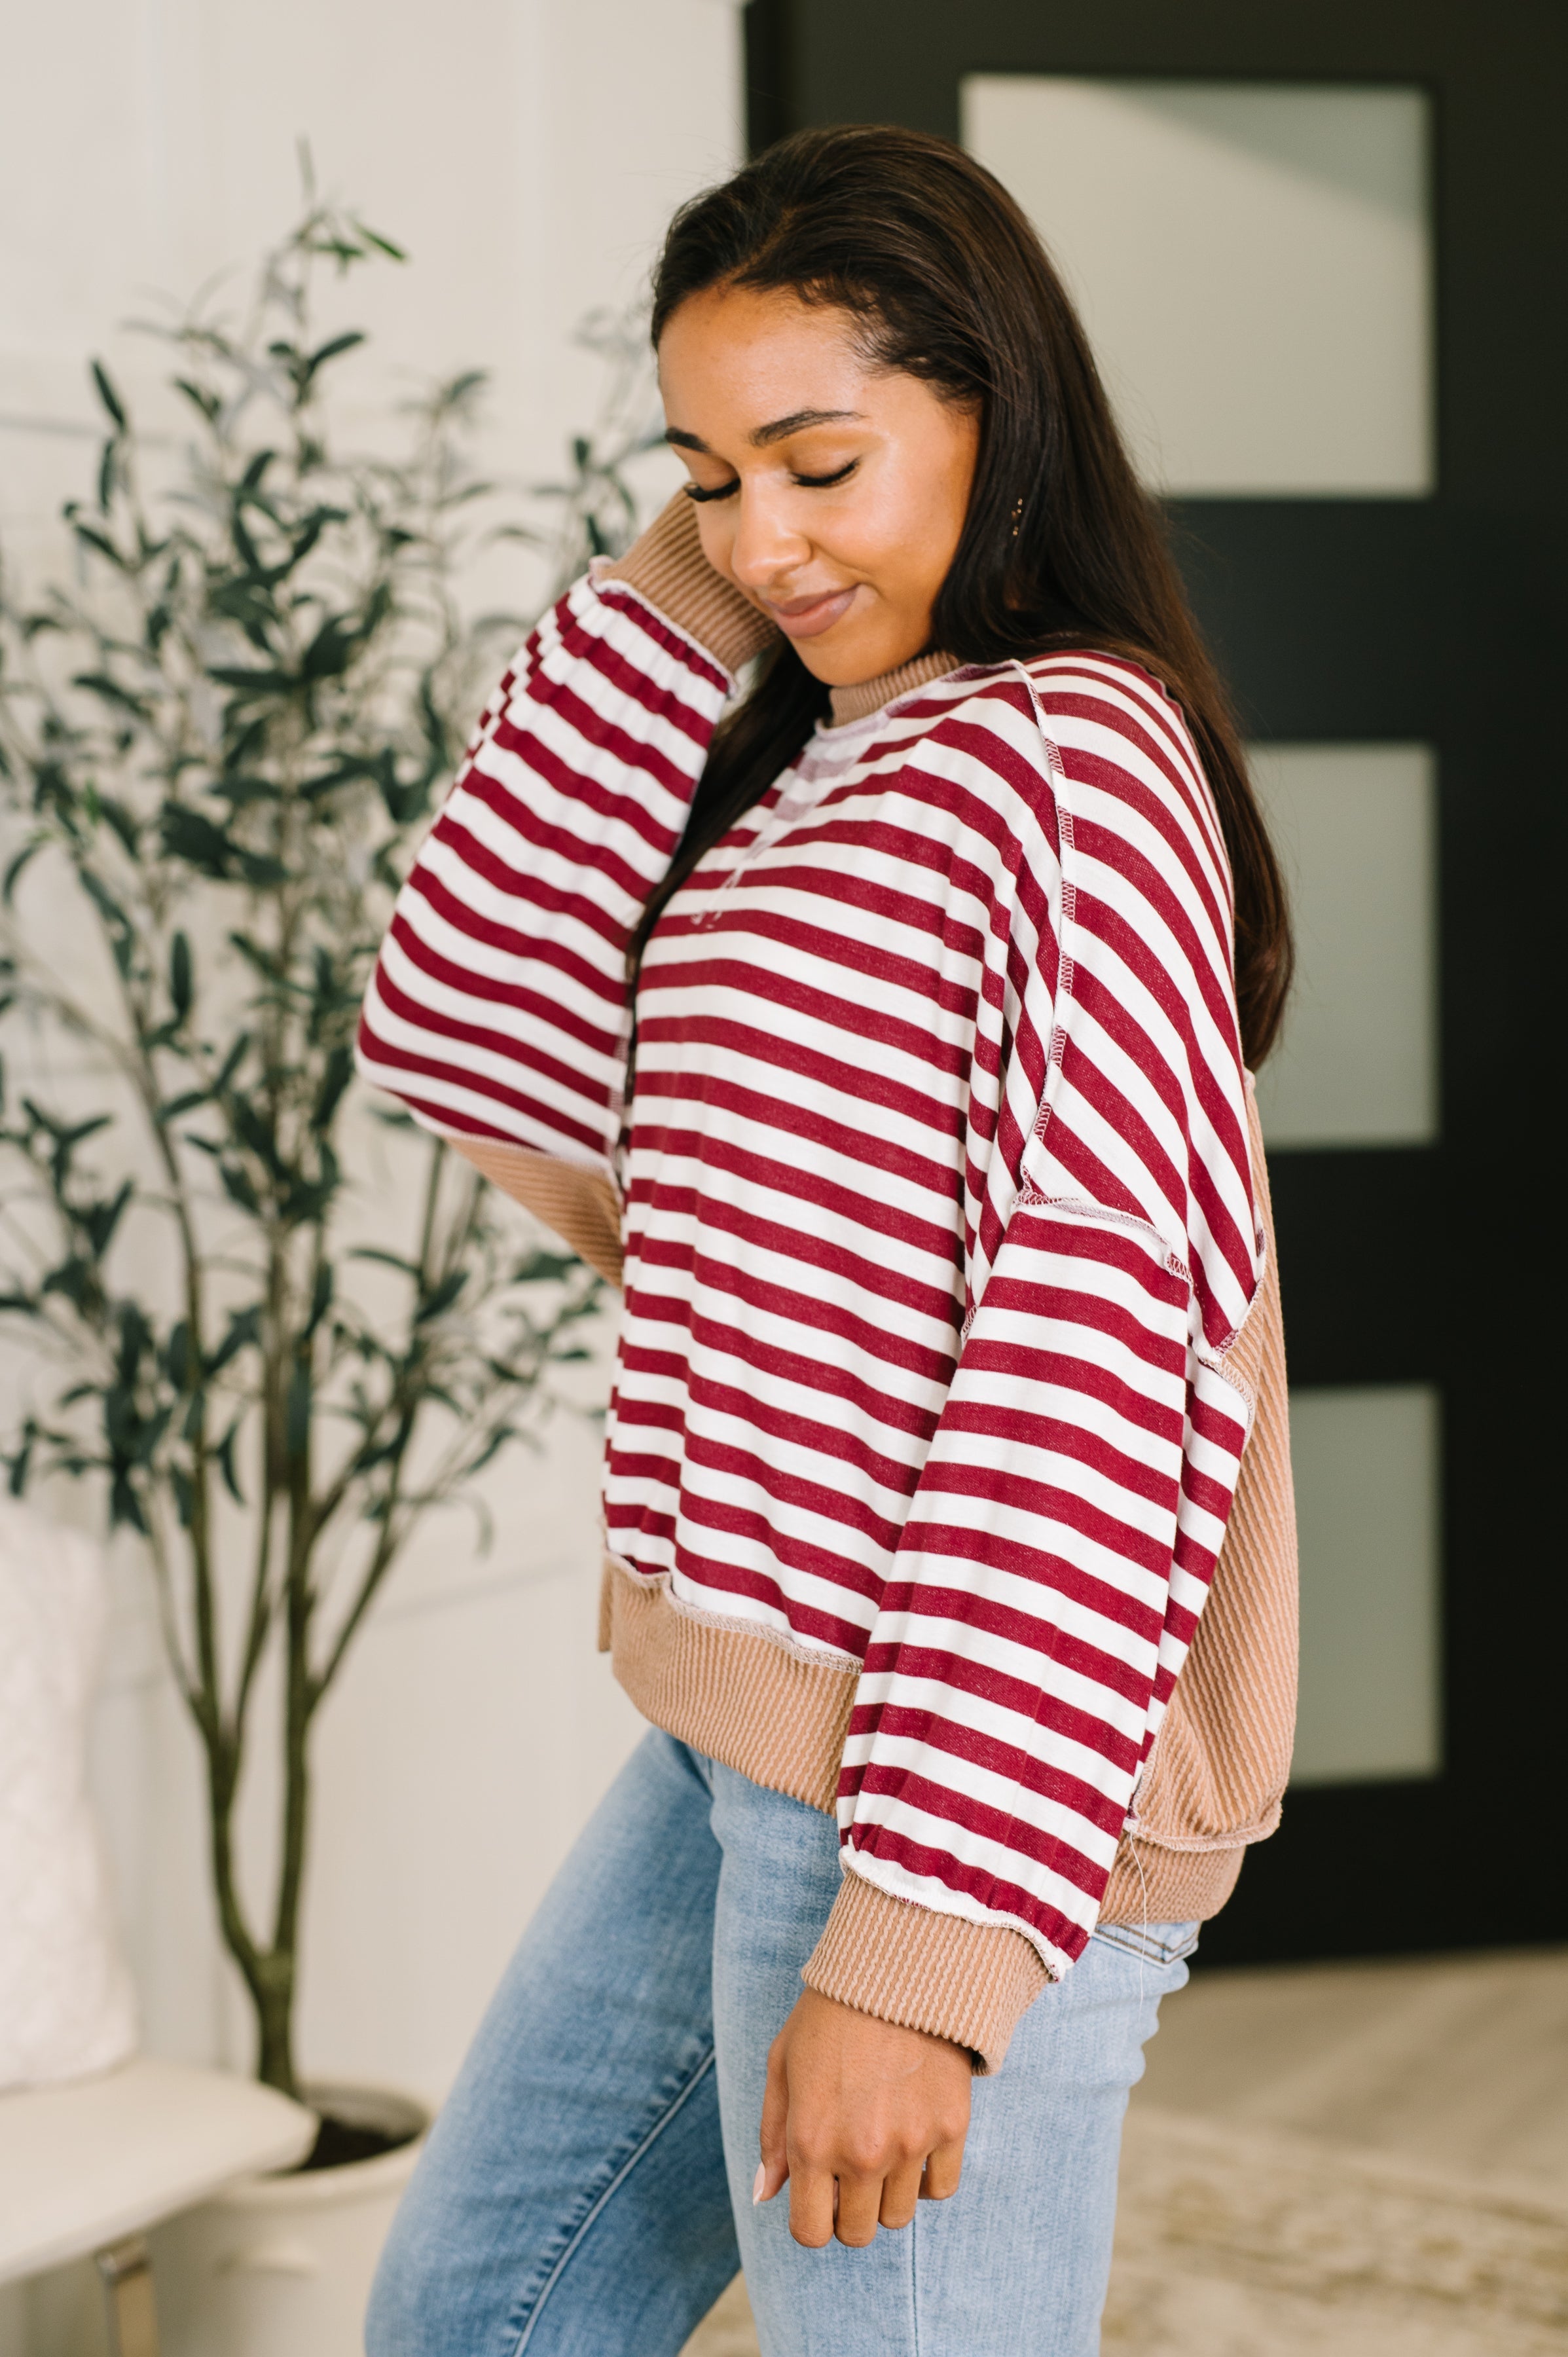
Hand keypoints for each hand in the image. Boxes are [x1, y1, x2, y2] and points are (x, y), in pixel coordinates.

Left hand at [755, 1989, 971, 2248]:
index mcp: (812, 2142)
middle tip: (851, 2166)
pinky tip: (913, 2139)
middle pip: (858, 2234)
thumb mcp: (782, 2065)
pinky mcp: (951, 2128)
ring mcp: (910, 2144)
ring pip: (899, 2217)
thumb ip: (772, 2136)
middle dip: (849, 2209)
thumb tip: (765, 2195)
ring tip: (882, 2144)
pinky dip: (926, 2177)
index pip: (812, 2232)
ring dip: (887, 2193)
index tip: (820, 2193)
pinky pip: (940, 2189)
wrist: (895, 1968)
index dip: (813, 2218)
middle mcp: (862, 2154)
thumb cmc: (828, 2015)